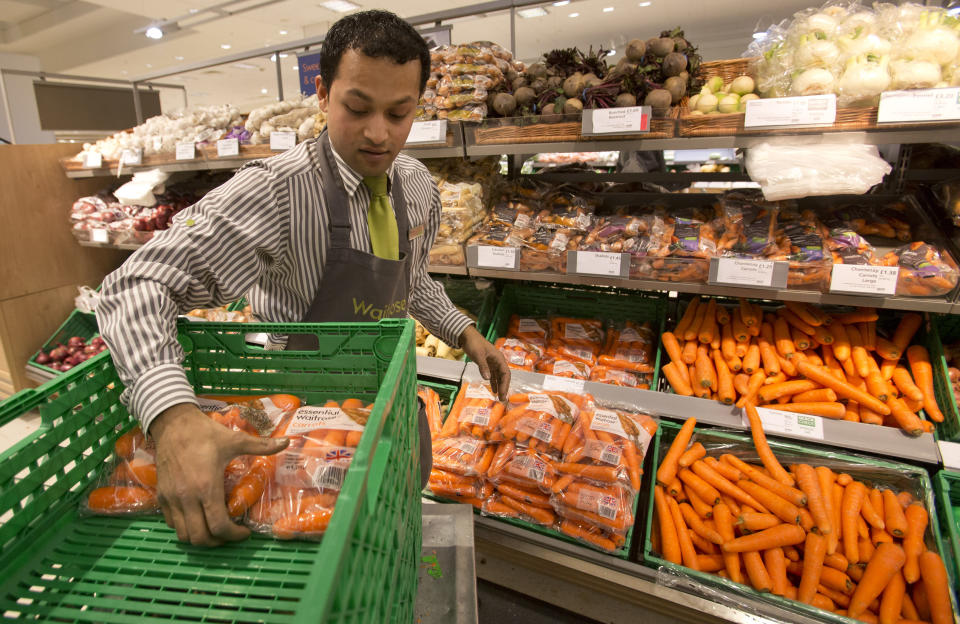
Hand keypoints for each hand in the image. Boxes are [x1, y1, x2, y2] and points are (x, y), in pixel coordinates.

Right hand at [149, 403, 288, 546]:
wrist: (172, 423)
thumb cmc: (205, 433)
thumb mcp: (235, 439)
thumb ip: (262, 445)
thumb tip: (287, 442)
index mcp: (207, 486)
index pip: (219, 526)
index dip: (234, 535)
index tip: (245, 533)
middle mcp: (187, 498)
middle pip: (200, 538)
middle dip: (218, 542)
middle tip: (231, 533)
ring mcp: (171, 499)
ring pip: (183, 534)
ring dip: (200, 537)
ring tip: (215, 529)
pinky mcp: (161, 496)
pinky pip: (172, 523)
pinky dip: (185, 527)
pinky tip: (198, 516)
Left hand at [459, 325, 510, 400]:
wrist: (467, 336)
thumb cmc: (474, 344)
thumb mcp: (478, 355)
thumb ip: (483, 367)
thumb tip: (487, 378)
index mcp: (499, 358)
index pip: (506, 374)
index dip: (505, 385)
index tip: (503, 395)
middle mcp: (498, 361)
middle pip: (504, 376)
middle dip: (504, 388)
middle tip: (502, 400)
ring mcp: (493, 363)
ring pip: (499, 377)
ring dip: (499, 386)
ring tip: (499, 397)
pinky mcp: (487, 364)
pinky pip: (493, 375)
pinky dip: (493, 383)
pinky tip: (493, 390)